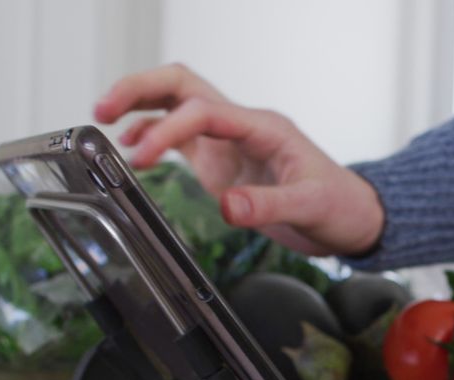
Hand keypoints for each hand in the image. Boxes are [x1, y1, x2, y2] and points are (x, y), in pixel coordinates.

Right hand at [93, 63, 383, 256]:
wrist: (352, 217)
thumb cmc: (339, 205)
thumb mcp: (310, 207)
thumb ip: (269, 206)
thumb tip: (228, 207)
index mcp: (263, 128)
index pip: (203, 111)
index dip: (167, 129)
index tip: (141, 156)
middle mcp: (242, 127)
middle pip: (183, 87)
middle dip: (140, 90)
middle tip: (102, 109)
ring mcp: (230, 142)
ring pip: (177, 105)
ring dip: (140, 105)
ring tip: (101, 121)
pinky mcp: (224, 162)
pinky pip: (182, 136)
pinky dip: (153, 135)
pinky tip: (132, 148)